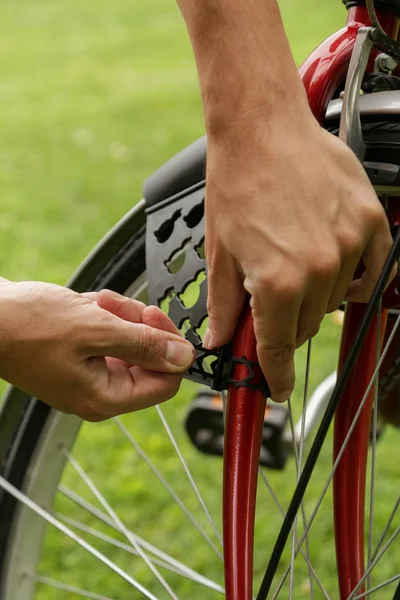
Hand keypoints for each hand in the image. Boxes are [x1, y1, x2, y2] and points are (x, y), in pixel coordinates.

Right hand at [0, 280, 193, 419]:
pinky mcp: (79, 354)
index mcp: (105, 397)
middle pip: (148, 357)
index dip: (169, 347)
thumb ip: (145, 345)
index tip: (155, 318)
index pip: (165, 382)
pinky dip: (103, 315)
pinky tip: (87, 304)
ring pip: (129, 340)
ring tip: (96, 302)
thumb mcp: (96, 329)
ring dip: (119, 315)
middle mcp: (99, 391)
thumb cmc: (29, 325)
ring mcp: (88, 373)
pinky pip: (108, 333)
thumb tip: (185, 358)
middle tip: (116, 305)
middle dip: (136, 324)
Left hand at [203, 120, 394, 401]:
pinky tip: (331, 261)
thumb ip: (226, 305)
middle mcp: (320, 269)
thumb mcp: (220, 252)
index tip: (276, 388)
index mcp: (278, 281)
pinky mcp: (370, 222)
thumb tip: (223, 340)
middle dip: (285, 325)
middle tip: (271, 300)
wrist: (262, 128)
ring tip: (294, 261)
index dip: (274, 373)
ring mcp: (351, 244)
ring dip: (314, 297)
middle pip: (306, 327)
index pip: (279, 347)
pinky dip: (352, 276)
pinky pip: (371, 270)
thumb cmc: (236, 182)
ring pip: (334, 301)